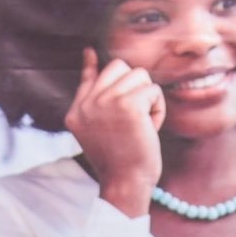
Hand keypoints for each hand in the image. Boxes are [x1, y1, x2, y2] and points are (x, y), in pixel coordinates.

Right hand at [65, 48, 164, 217]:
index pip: (87, 77)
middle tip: (136, 117)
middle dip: (135, 86)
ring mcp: (106, 102)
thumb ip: (95, 102)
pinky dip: (158, 109)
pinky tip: (151, 128)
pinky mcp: (128, 105)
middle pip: (119, 67)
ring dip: (148, 99)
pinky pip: (153, 91)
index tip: (90, 52)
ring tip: (142, 125)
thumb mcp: (97, 132)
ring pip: (140, 76)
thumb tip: (90, 57)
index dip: (92, 65)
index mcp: (77, 112)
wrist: (125, 184)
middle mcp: (88, 104)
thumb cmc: (118, 163)